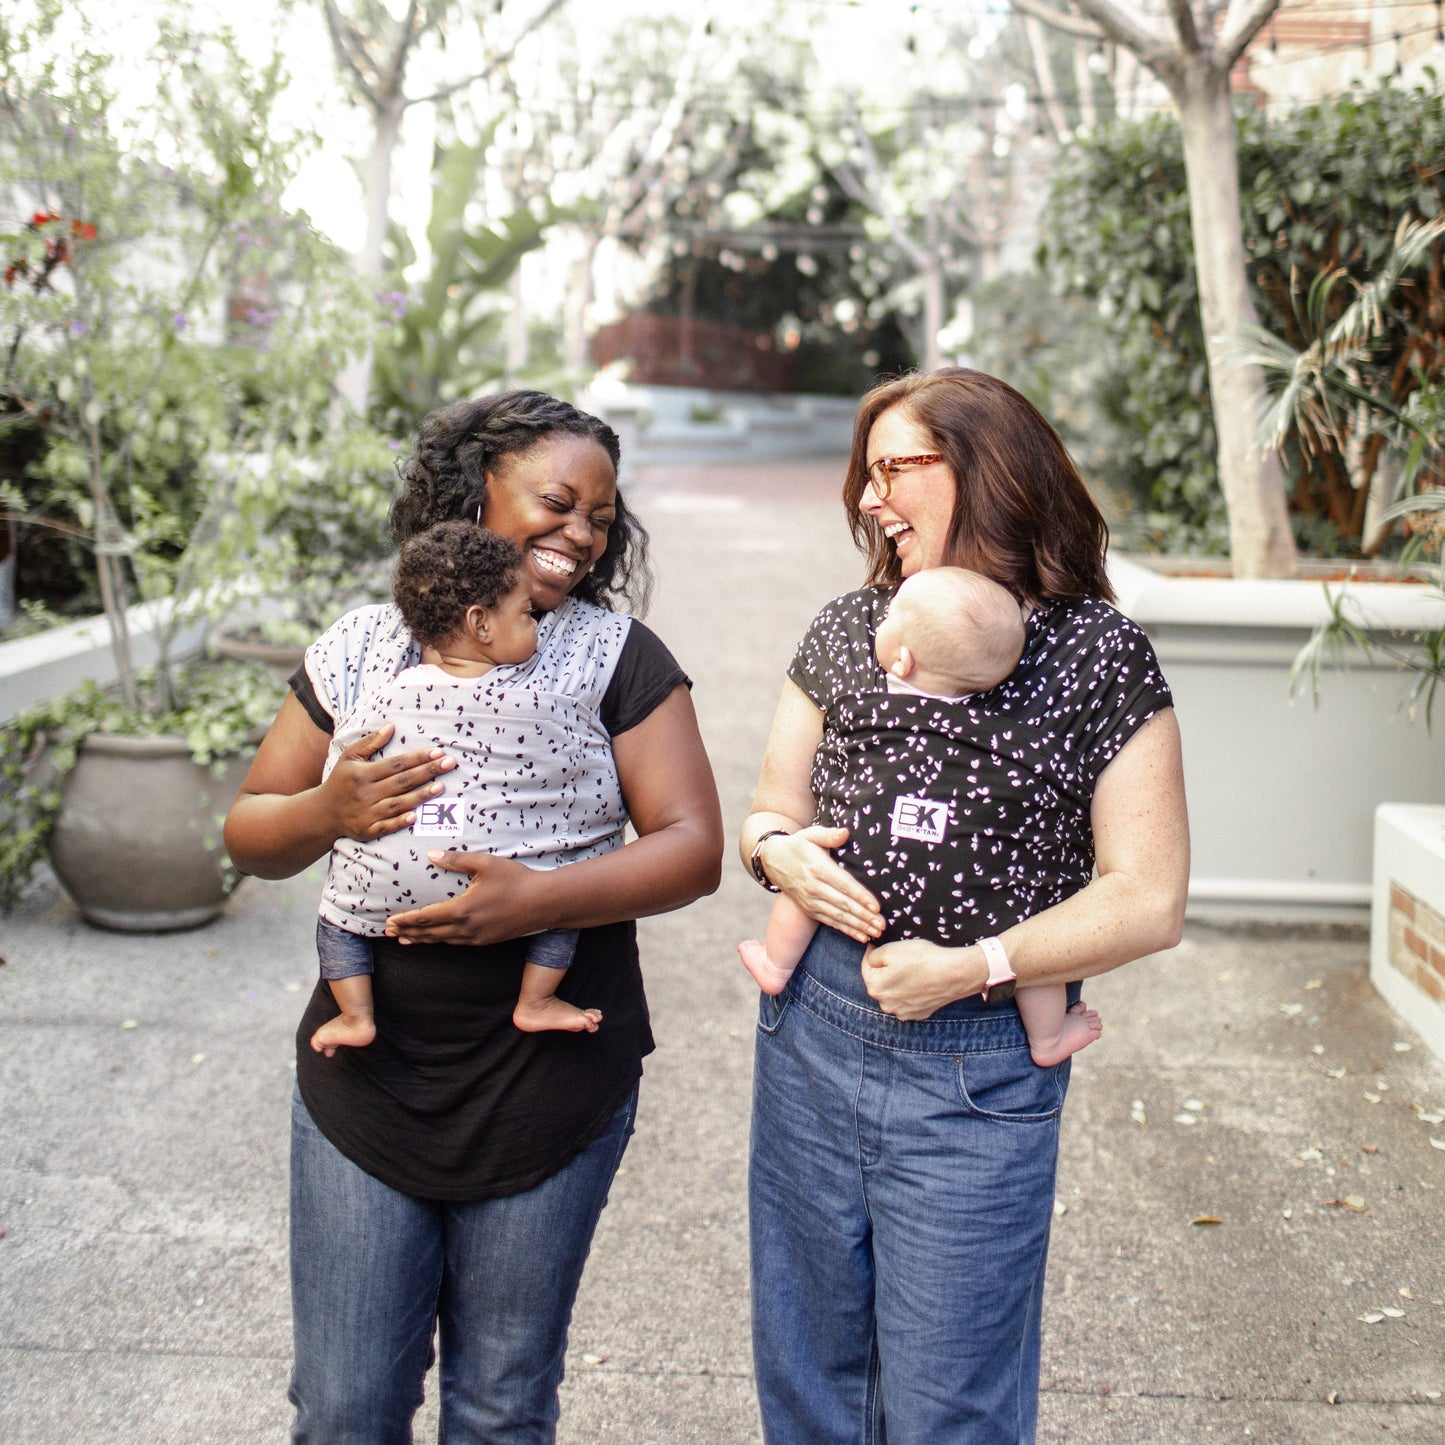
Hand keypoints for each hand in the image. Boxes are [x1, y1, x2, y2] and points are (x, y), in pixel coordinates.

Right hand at [322, 724, 456, 842]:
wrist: (323, 813)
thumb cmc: (341, 781)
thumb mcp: (349, 758)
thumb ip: (369, 742)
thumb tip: (391, 727)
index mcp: (362, 774)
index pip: (396, 764)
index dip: (417, 758)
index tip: (438, 751)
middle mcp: (365, 793)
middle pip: (401, 782)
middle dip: (427, 772)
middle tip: (449, 763)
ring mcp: (367, 813)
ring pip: (398, 804)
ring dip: (420, 796)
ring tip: (441, 786)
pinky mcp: (367, 830)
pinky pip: (386, 827)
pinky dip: (400, 822)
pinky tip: (416, 816)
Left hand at [385, 850, 538, 945]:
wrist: (544, 903)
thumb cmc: (516, 880)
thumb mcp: (486, 864)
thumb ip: (456, 860)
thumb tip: (430, 855)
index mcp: (462, 910)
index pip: (425, 918)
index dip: (405, 920)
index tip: (389, 921)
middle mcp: (466, 928)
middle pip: (430, 933)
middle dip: (408, 932)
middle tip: (390, 933)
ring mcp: (477, 938)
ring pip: (443, 941)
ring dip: (423, 939)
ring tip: (407, 939)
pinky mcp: (487, 941)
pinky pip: (457, 943)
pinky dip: (442, 941)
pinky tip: (438, 938)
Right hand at [761, 826, 882, 943]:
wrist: (773, 860)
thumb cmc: (798, 845)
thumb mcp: (811, 834)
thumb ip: (829, 835)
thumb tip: (845, 832)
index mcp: (818, 868)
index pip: (843, 884)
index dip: (860, 896)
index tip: (876, 906)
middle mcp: (814, 887)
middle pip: (843, 904)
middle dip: (864, 916)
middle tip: (881, 924)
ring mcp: (811, 901)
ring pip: (838, 916)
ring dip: (858, 926)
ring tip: (876, 932)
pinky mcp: (809, 909)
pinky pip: (830, 921)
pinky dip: (846, 930)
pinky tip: (861, 936)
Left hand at [862, 938, 982, 1020]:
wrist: (953, 973)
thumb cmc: (922, 959)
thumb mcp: (891, 949)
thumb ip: (873, 956)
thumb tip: (870, 958)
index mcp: (875, 987)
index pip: (866, 967)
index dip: (873, 953)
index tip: (881, 946)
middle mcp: (886, 1004)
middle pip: (880, 982)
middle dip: (886, 971)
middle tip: (901, 959)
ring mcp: (903, 1012)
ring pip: (894, 993)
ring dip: (898, 983)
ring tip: (913, 970)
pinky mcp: (918, 1014)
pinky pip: (909, 1001)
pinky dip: (912, 993)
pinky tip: (921, 982)